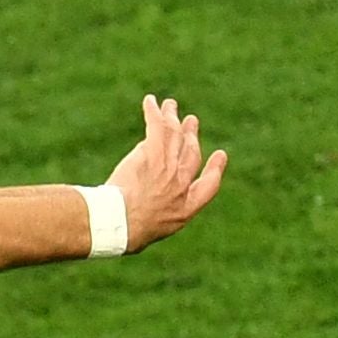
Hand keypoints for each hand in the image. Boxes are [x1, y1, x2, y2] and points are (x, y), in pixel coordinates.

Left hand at [105, 94, 227, 252]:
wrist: (118, 226)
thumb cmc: (126, 236)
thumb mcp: (146, 236)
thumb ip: (152, 221)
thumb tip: (140, 219)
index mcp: (185, 208)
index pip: (209, 186)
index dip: (216, 170)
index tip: (220, 155)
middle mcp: (180, 185)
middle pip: (190, 153)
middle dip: (191, 136)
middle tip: (190, 122)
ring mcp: (168, 167)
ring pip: (174, 136)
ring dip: (173, 117)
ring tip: (171, 105)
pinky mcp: (152, 154)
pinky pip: (156, 127)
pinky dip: (153, 112)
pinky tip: (150, 101)